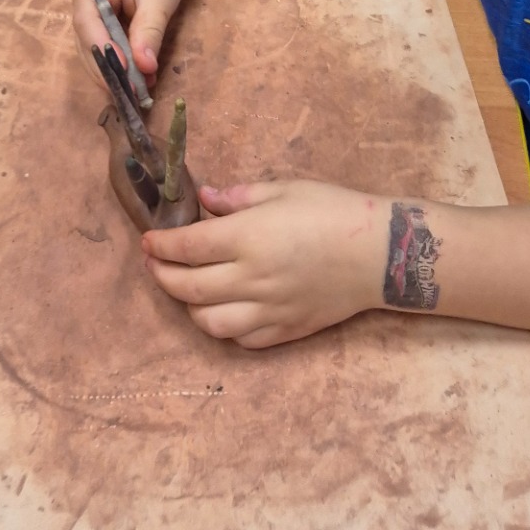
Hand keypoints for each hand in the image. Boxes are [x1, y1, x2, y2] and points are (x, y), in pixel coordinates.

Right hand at [74, 0, 190, 88]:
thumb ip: (149, 30)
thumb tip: (144, 68)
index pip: (87, 23)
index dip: (102, 49)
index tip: (123, 71)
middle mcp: (83, 2)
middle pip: (87, 43)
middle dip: (108, 69)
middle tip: (131, 93)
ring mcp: (91, 15)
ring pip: (96, 51)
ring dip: (116, 72)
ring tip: (141, 90)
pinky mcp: (104, 25)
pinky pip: (109, 49)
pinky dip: (123, 65)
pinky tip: (143, 78)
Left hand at [143, 179, 386, 346]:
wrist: (381, 253)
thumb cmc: (334, 210)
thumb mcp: (284, 189)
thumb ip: (238, 197)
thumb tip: (204, 198)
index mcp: (248, 237)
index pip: (186, 248)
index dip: (159, 246)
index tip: (148, 241)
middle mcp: (251, 278)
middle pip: (187, 287)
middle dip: (161, 276)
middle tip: (155, 264)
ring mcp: (268, 310)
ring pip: (209, 323)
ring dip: (188, 308)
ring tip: (187, 290)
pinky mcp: (286, 331)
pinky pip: (242, 340)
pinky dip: (224, 329)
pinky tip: (224, 311)